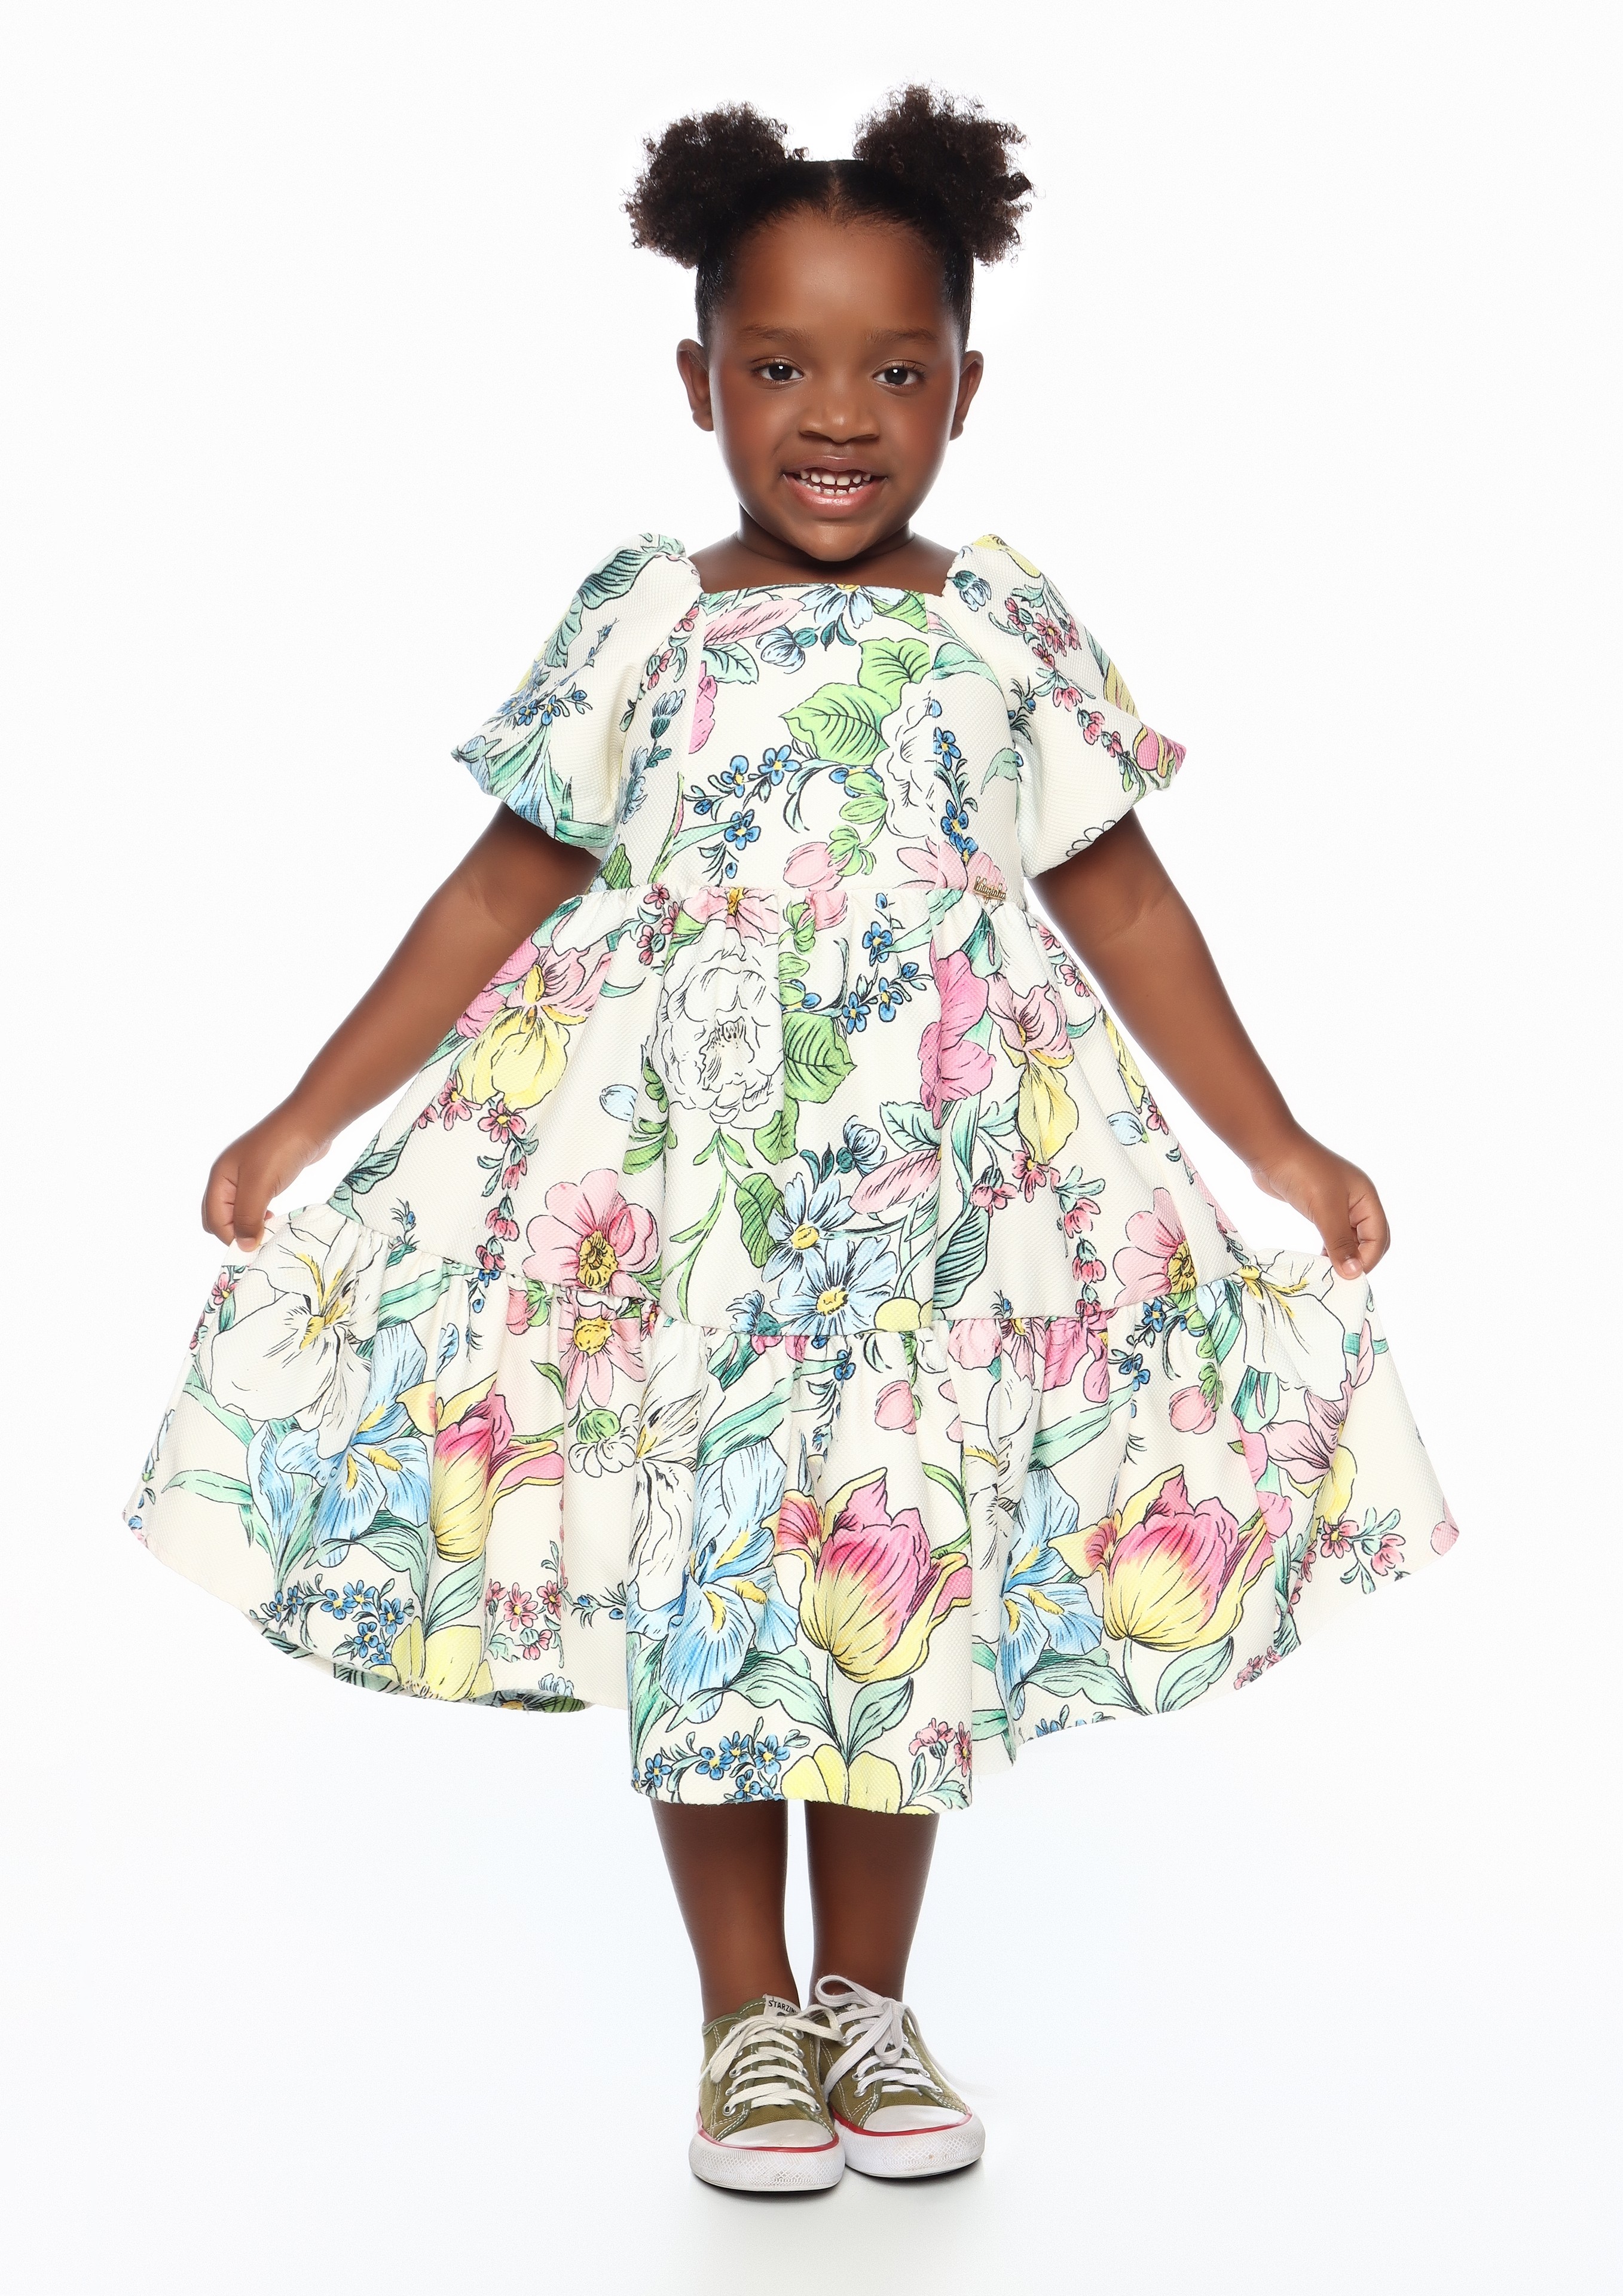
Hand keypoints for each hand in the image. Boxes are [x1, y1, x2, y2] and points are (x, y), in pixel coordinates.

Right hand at [202, 1097, 331, 1248]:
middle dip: (235, 1233)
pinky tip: (275, 1217)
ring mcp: (246, 1176)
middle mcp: (228, 1177)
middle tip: (260, 1240)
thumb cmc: (281, 1150)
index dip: (231, 1237)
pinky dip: (260, 1215)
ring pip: (238, 1211)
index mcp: (220, 1178)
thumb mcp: (260, 1186)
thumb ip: (247, 1217)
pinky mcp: (265, 1175)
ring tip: (269, 1230)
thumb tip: (243, 1247)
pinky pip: (255, 1203)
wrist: (311, 1122)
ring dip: (250, 1225)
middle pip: (220, 1217)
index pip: (214, 1219)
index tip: (255, 1248)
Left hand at [1248, 1126, 1390, 1278]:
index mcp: (1366, 1198)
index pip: (1379, 1236)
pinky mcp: (1319, 1207)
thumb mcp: (1325, 1210)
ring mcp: (1337, 1204)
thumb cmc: (1302, 1173)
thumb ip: (1340, 1242)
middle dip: (1359, 1259)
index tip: (1348, 1277)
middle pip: (1369, 1239)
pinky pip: (1332, 1233)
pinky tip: (1319, 1260)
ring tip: (1328, 1274)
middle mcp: (1356, 1201)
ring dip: (1342, 1256)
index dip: (1368, 1259)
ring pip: (1349, 1238)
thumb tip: (1353, 1273)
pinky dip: (1328, 1248)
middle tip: (1340, 1279)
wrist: (1271, 1150)